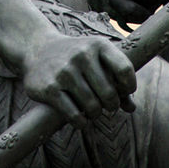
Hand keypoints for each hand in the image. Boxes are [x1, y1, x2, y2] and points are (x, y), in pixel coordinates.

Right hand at [21, 29, 135, 128]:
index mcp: (98, 45)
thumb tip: (131, 108)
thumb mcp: (96, 58)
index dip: (129, 87)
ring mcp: (64, 72)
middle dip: (112, 105)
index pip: (124, 70)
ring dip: (96, 114)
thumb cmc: (75, 57)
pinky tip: (80, 118)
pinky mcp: (50, 88)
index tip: (124, 93)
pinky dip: (81, 122)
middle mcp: (81, 55)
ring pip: (93, 107)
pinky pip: (74, 115)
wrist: (37, 48)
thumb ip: (115, 80)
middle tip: (107, 106)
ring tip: (92, 110)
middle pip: (109, 93)